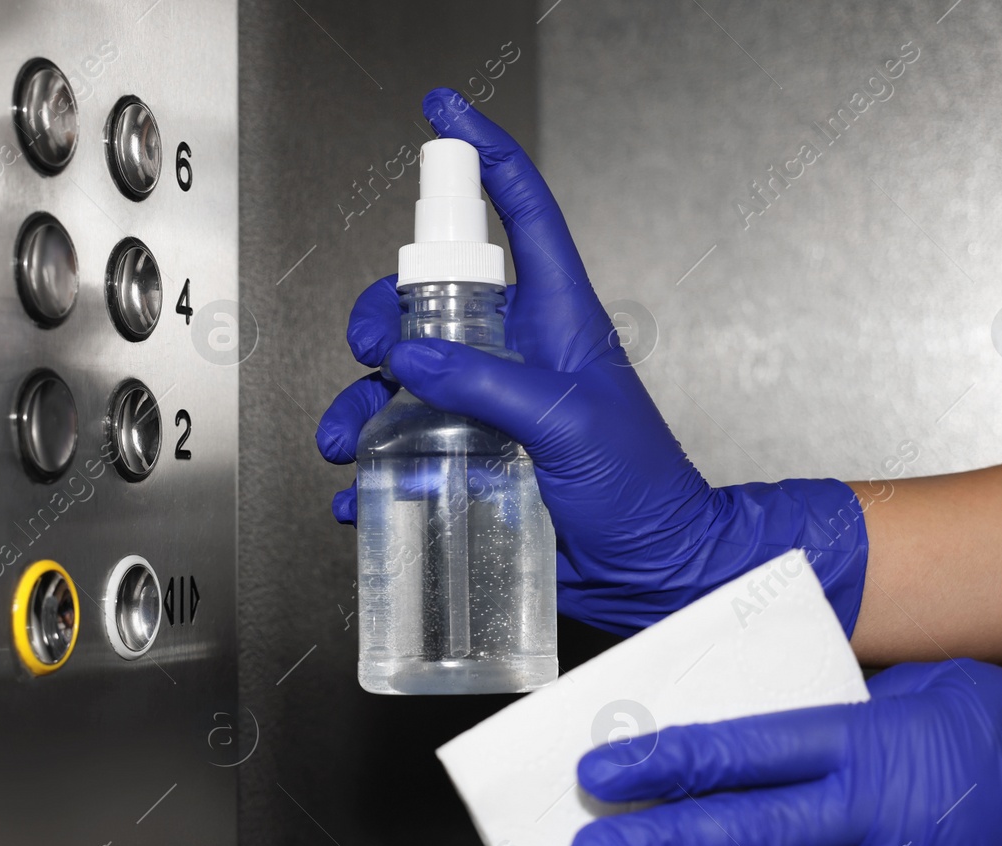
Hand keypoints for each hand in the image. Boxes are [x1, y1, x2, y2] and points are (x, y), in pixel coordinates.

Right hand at [316, 89, 868, 634]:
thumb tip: (410, 359)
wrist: (652, 573)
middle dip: (381, 315)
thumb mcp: (572, 423)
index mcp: (554, 319)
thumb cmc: (642, 488)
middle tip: (370, 350)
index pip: (520, 212)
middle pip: (428, 298)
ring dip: (359, 406)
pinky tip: (362, 492)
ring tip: (350, 443)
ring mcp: (485, 409)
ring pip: (400, 380)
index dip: (484, 158)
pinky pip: (401, 451)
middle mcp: (512, 354)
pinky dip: (372, 470)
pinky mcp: (467, 463)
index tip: (444, 116)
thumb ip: (490, 385)